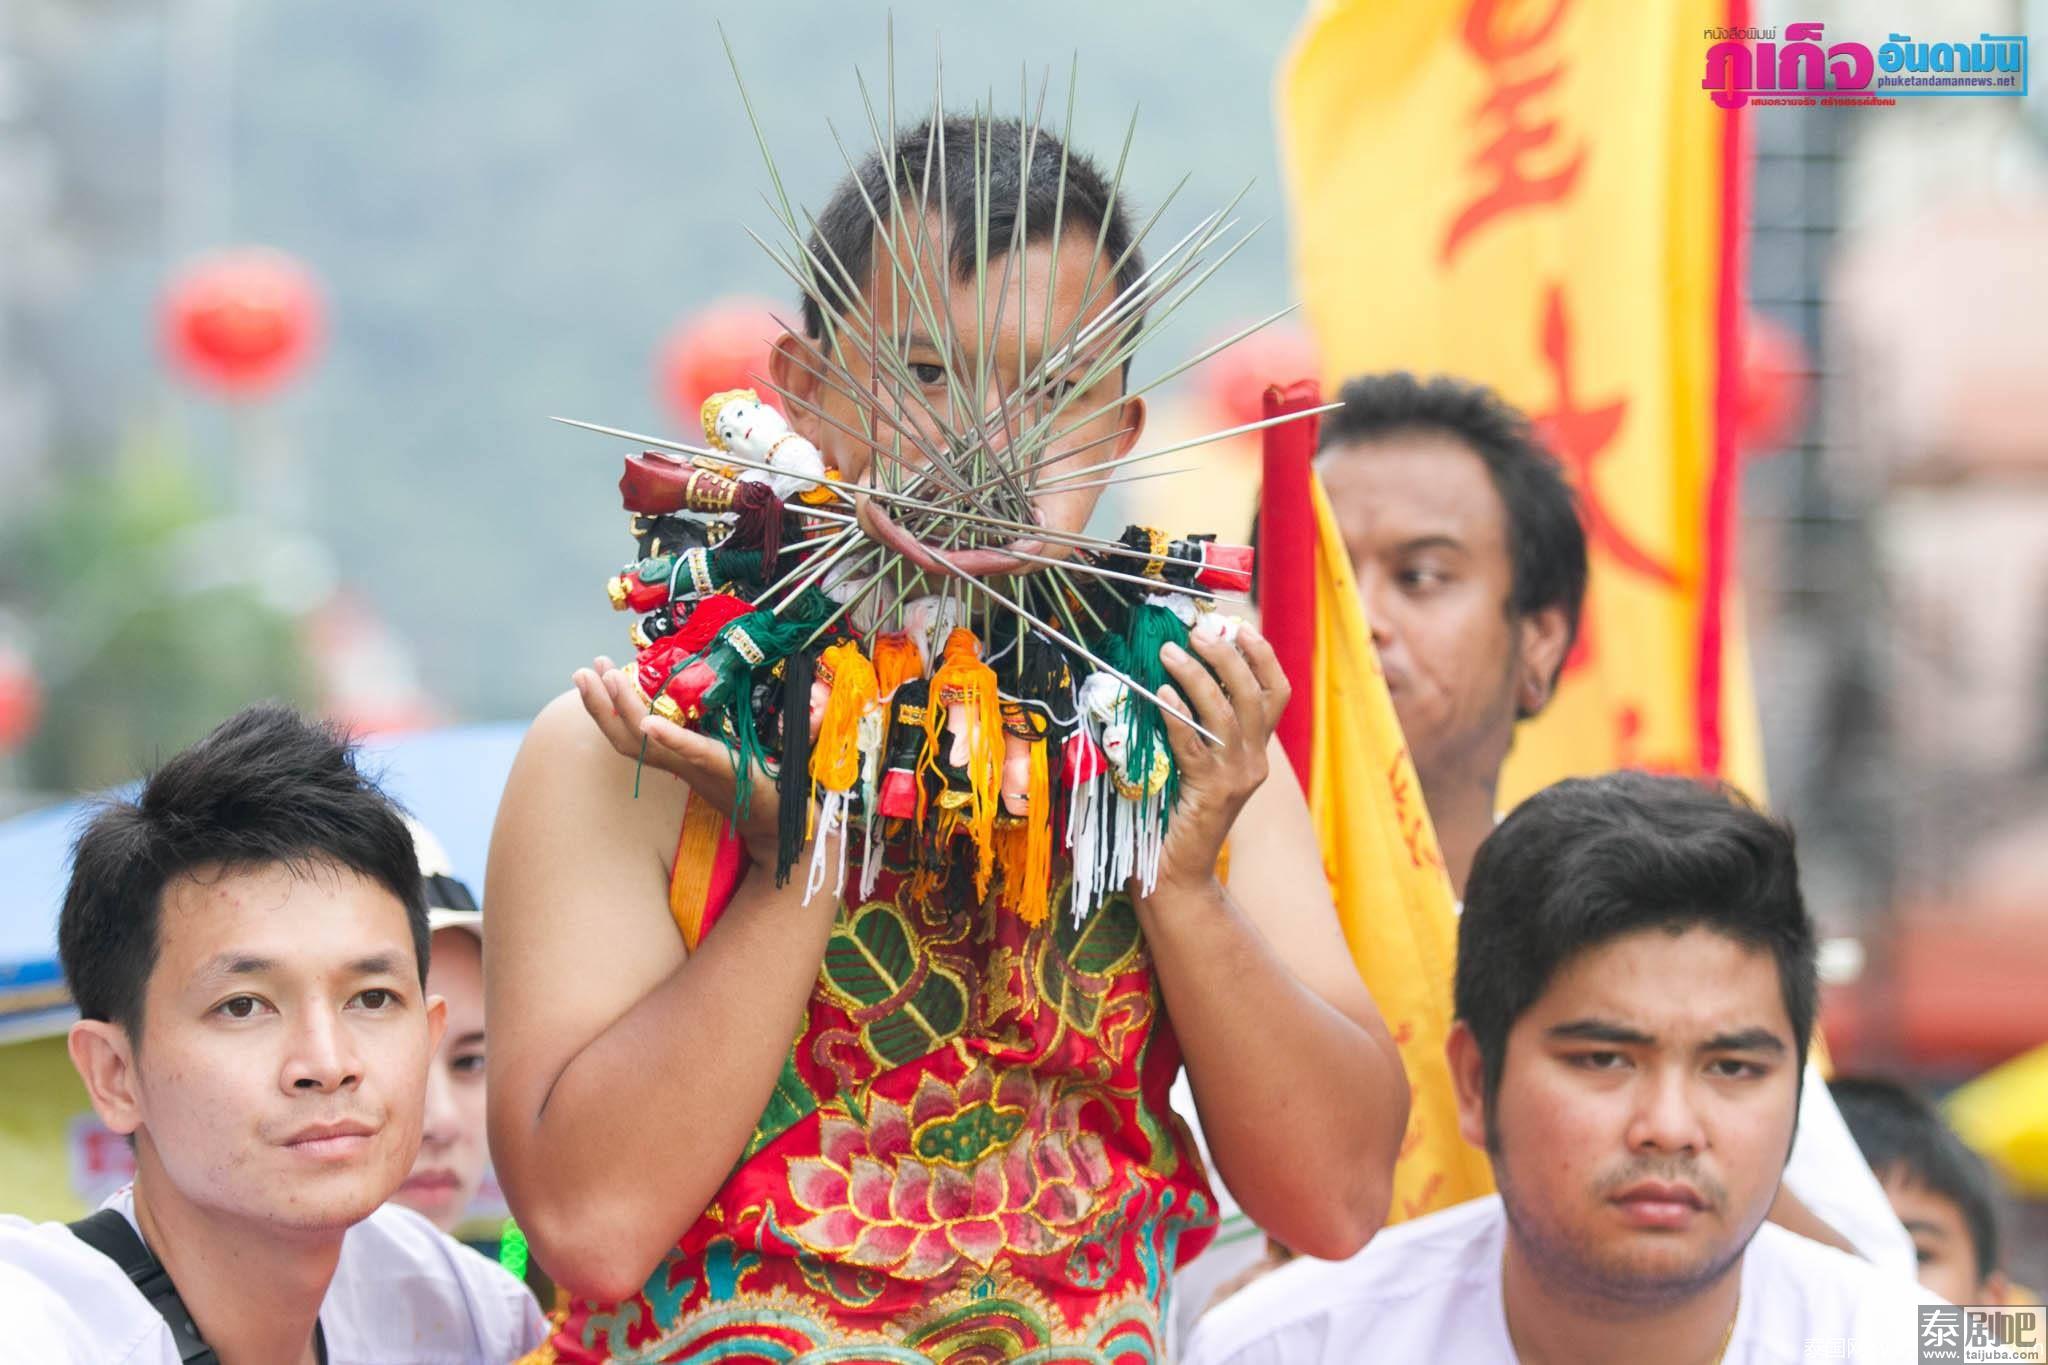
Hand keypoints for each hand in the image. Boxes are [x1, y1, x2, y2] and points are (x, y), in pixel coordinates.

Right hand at [571, 656, 781, 866]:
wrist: (785, 823)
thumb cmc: (763, 784)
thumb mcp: (738, 747)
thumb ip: (727, 720)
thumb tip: (722, 686)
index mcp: (683, 755)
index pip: (636, 731)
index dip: (607, 707)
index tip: (593, 674)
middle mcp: (683, 762)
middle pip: (627, 737)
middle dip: (599, 704)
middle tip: (581, 671)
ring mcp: (700, 766)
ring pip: (648, 742)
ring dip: (623, 708)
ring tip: (608, 676)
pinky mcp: (726, 767)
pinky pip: (694, 751)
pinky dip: (670, 738)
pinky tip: (650, 722)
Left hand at [1145, 622, 1290, 898]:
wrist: (1176, 875)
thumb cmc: (1175, 815)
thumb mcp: (1196, 763)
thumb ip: (1198, 725)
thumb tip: (1176, 670)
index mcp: (1256, 751)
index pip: (1278, 693)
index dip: (1262, 655)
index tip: (1235, 625)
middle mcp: (1254, 763)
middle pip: (1257, 696)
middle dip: (1229, 657)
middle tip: (1197, 632)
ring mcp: (1235, 780)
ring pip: (1229, 716)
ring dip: (1199, 678)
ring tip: (1169, 653)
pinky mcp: (1209, 795)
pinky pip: (1194, 746)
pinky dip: (1178, 716)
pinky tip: (1160, 694)